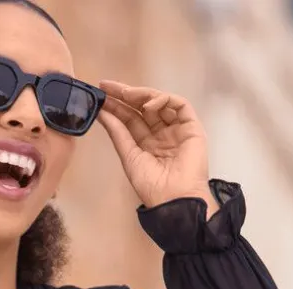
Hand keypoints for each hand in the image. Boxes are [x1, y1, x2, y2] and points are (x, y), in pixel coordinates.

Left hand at [97, 80, 219, 215]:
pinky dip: (164, 100)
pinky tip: (148, 104)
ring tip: (126, 94)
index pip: (130, 119)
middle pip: (143, 108)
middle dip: (126, 95)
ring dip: (142, 95)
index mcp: (147, 145)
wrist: (175, 199)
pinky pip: (179, 105)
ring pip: (160, 103)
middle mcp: (162, 135)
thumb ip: (118, 133)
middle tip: (109, 86)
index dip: (116, 106)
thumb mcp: (129, 157)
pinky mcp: (191, 127)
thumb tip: (102, 113)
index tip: (101, 93)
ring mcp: (177, 130)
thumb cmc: (152, 187)